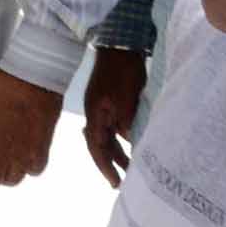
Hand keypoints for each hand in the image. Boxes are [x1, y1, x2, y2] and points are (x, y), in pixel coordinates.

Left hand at [0, 70, 63, 192]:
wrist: (30, 81)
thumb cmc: (1, 88)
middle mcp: (0, 155)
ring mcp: (21, 156)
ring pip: (13, 180)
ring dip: (7, 177)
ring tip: (5, 171)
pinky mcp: (41, 152)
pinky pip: (33, 171)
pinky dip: (29, 168)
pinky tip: (26, 161)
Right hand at [82, 47, 148, 188]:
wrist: (119, 44)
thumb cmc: (123, 71)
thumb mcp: (127, 98)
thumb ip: (127, 122)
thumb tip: (130, 143)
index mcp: (95, 114)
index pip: (97, 146)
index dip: (105, 166)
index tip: (115, 181)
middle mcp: (95, 113)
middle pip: (99, 144)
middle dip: (110, 163)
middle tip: (121, 181)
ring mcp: (100, 106)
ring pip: (106, 135)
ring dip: (116, 151)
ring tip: (129, 166)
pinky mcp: (108, 101)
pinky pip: (112, 126)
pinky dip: (119, 138)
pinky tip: (129, 142)